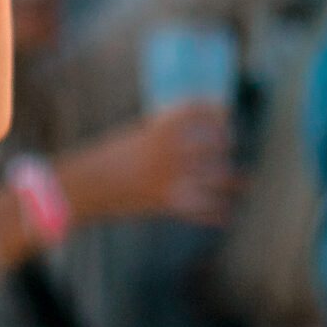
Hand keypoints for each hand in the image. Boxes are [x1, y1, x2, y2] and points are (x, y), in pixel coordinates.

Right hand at [58, 102, 239, 226]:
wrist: (83, 187)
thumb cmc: (105, 159)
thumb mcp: (133, 137)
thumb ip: (160, 136)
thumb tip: (187, 138)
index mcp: (159, 131)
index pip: (201, 114)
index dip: (217, 113)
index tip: (225, 115)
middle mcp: (171, 153)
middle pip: (217, 146)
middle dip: (227, 147)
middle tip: (229, 148)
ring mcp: (172, 179)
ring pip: (218, 180)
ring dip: (233, 182)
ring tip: (243, 182)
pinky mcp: (168, 204)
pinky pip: (203, 210)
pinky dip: (217, 213)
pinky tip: (225, 213)